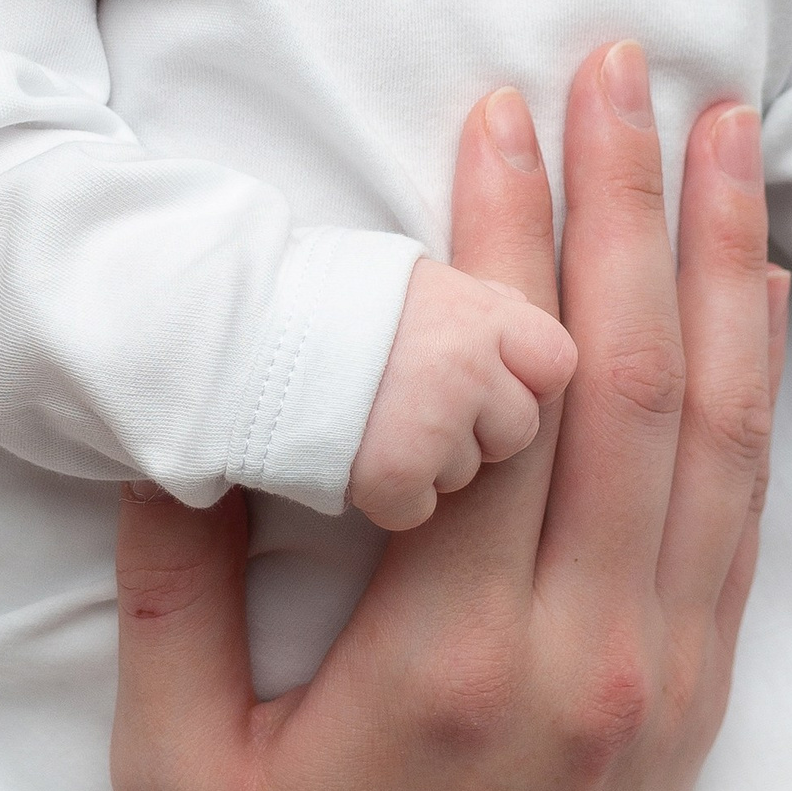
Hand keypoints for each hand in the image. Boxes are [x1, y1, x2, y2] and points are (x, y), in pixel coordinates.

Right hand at [110, 53, 786, 790]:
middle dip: (624, 204)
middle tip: (621, 60)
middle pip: (623, 385)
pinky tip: (754, 290)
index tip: (491, 112)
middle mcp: (580, 660)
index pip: (496, 403)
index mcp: (444, 667)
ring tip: (726, 126)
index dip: (498, 243)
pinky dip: (755, 387)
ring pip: (710, 435)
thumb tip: (188, 413)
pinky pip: (741, 514)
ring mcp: (656, 680)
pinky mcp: (692, 703)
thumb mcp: (169, 770)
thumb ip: (172, 587)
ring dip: (718, 266)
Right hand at [345, 259, 577, 531]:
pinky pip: (417, 510)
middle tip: (414, 404)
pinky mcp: (395, 470)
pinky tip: (354, 464)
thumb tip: (512, 321)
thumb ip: (482, 306)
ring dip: (430, 465)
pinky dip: (387, 501)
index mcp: (481, 311)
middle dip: (475, 429)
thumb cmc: (325, 305)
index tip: (481, 376)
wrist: (234, 327)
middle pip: (518, 429)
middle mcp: (468, 363)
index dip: (522, 379)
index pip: (557, 363)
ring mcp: (435, 419)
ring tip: (377, 426)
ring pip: (469, 474)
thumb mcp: (418, 279)